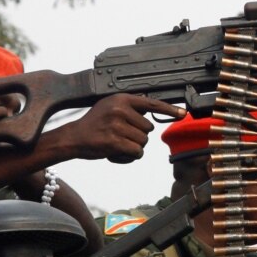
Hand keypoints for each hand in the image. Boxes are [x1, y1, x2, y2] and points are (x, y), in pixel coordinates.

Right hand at [56, 94, 184, 161]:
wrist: (73, 137)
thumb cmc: (93, 124)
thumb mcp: (109, 106)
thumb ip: (129, 107)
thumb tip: (151, 110)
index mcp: (121, 99)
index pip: (151, 103)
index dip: (169, 110)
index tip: (183, 113)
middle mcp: (120, 109)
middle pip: (149, 129)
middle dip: (138, 136)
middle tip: (120, 136)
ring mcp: (117, 125)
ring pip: (143, 142)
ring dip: (133, 147)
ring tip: (116, 144)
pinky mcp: (115, 141)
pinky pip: (136, 153)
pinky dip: (129, 157)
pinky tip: (116, 154)